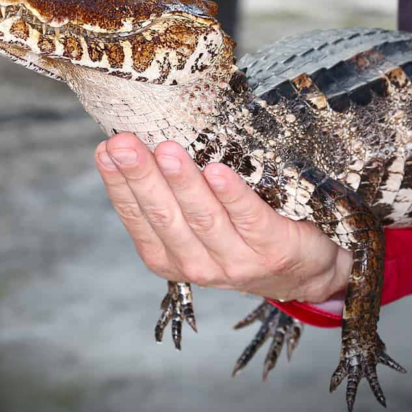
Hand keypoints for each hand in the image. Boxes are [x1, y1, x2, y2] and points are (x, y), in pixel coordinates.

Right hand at [95, 133, 351, 302]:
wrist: (306, 268)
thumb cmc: (243, 236)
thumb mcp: (200, 225)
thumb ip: (175, 200)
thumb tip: (146, 147)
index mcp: (171, 257)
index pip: (138, 219)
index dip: (119, 185)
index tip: (105, 149)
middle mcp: (198, 265)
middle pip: (165, 217)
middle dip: (142, 177)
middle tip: (123, 142)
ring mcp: (237, 261)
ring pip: (203, 219)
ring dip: (183, 183)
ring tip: (167, 151)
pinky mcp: (274, 250)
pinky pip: (250, 219)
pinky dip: (232, 195)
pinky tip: (217, 171)